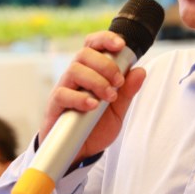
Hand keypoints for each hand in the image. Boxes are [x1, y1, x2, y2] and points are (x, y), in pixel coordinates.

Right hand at [40, 32, 146, 161]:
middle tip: (118, 82)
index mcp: (90, 72)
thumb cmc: (95, 128)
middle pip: (84, 54)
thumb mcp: (117, 111)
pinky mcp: (54, 106)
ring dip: (96, 81)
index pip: (92, 46)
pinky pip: (63, 94)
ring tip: (108, 97)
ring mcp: (63, 89)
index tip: (120, 45)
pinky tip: (92, 106)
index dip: (104, 39)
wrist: (79, 154)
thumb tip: (140, 70)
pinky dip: (80, 98)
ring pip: (75, 70)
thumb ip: (127, 92)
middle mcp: (75, 77)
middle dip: (106, 65)